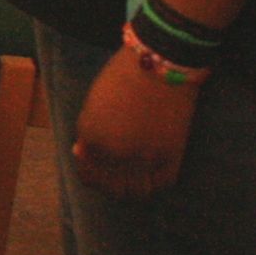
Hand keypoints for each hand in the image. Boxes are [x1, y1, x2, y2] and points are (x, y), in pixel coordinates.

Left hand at [70, 51, 202, 198]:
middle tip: (110, 174)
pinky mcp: (171, 155)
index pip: (86, 171)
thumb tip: (84, 152)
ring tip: (129, 177)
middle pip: (109, 187)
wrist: (161, 62)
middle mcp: (114, 153)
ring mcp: (144, 157)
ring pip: (134, 192)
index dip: (89, 169)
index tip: (93, 162)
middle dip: (106, 183)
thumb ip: (89, 131)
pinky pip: (159, 184)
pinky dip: (153, 184)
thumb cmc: (123, 75)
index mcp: (91, 138)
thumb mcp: (93, 103)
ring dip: (129, 189)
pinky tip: (149, 175)